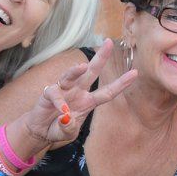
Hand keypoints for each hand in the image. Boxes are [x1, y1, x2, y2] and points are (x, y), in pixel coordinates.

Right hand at [19, 40, 137, 145]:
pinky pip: (55, 94)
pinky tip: (62, 110)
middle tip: (109, 42)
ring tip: (83, 66)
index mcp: (89, 101)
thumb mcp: (68, 133)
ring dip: (76, 70)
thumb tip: (65, 117)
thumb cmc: (59, 128)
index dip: (121, 83)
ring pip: (72, 75)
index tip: (135, 73)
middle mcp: (79, 91)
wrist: (41, 130)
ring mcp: (64, 90)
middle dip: (101, 57)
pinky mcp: (49, 93)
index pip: (108, 92)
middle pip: (92, 72)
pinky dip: (59, 102)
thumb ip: (68, 128)